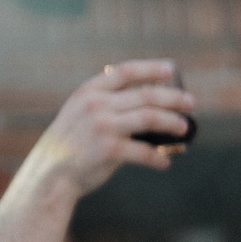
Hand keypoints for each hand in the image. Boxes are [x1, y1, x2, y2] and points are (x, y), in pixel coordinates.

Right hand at [26, 61, 196, 197]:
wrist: (50, 172)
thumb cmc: (71, 144)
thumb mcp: (79, 113)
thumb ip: (105, 104)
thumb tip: (147, 107)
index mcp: (90, 91)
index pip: (125, 72)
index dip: (150, 68)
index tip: (170, 69)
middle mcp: (97, 104)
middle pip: (145, 95)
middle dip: (172, 98)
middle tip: (190, 102)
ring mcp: (104, 126)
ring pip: (150, 118)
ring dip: (172, 122)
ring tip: (185, 127)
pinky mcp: (110, 151)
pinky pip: (145, 152)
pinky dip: (158, 158)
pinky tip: (166, 162)